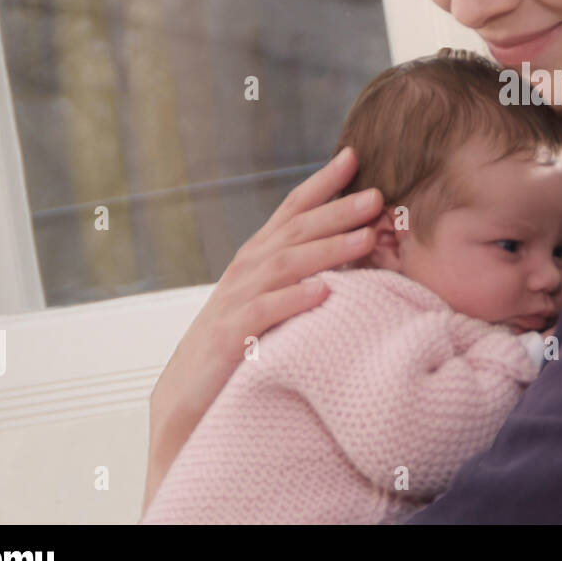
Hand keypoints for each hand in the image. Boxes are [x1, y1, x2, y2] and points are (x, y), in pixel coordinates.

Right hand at [142, 147, 380, 510]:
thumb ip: (303, 273)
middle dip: (335, 211)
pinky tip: (323, 292)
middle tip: (376, 197)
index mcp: (257, 259)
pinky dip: (292, 300)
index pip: (290, 211)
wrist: (185, 405)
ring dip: (326, 251)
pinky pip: (262, 314)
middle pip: (294, 231)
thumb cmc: (238, 349)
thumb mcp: (272, 302)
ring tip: (365, 241)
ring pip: (283, 266)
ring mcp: (233, 303)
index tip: (354, 156)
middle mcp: (244, 272)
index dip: (320, 182)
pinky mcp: (227, 339)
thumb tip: (358, 246)